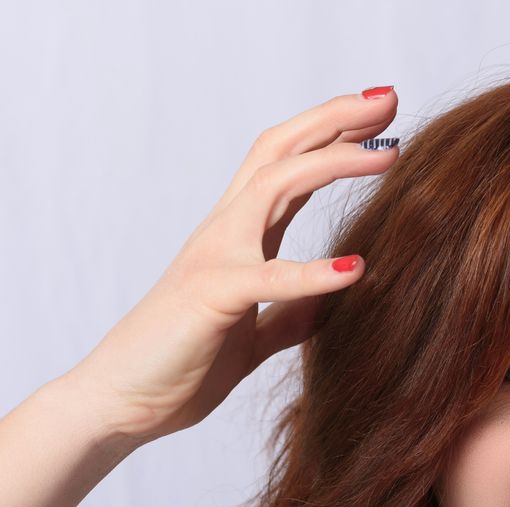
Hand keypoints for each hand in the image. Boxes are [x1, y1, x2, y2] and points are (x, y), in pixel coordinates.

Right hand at [62, 87, 399, 446]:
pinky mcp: (211, 298)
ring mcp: (215, 258)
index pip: (288, 165)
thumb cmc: (176, 365)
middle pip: (280, 151)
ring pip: (274, 185)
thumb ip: (288, 315)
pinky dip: (314, 272)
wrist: (118, 404)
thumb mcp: (250, 337)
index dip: (332, 135)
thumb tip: (331, 301)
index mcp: (237, 238)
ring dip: (334, 163)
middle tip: (391, 100)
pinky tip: (356, 268)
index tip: (382, 118)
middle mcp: (225, 232)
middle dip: (335, 119)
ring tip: (389, 158)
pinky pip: (267, 278)